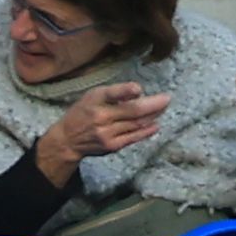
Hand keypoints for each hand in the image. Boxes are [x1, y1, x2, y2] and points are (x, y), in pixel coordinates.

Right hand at [36, 79, 171, 177]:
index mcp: (95, 100)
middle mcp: (101, 117)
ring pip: (136, 124)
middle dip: (153, 104)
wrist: (67, 139)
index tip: (139, 89)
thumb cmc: (83, 112)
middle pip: (132, 111)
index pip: (111, 94)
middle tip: (167, 98)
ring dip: (154, 115)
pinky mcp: (112, 146)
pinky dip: (146, 130)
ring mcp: (107, 134)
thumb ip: (114, 93)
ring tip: (164, 107)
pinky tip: (156, 124)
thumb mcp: (93, 95)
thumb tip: (138, 92)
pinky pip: (133, 137)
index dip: (126, 91)